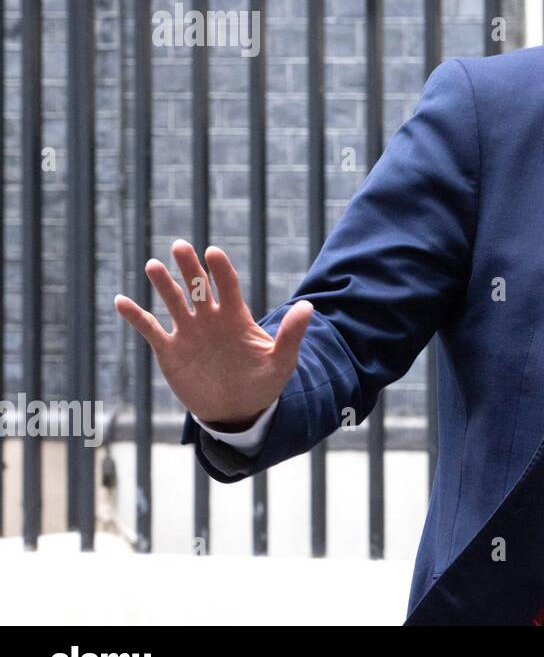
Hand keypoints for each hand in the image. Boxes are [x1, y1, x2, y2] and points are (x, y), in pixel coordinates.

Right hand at [114, 240, 312, 427]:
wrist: (238, 410)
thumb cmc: (263, 383)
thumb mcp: (282, 362)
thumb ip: (291, 335)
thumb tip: (308, 306)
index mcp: (236, 317)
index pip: (228, 286)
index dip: (220, 269)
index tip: (213, 253)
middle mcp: (210, 319)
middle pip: (197, 287)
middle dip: (189, 267)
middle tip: (180, 246)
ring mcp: (189, 333)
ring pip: (173, 302)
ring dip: (163, 284)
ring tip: (154, 265)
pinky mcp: (170, 350)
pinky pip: (150, 329)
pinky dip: (136, 316)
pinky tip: (121, 301)